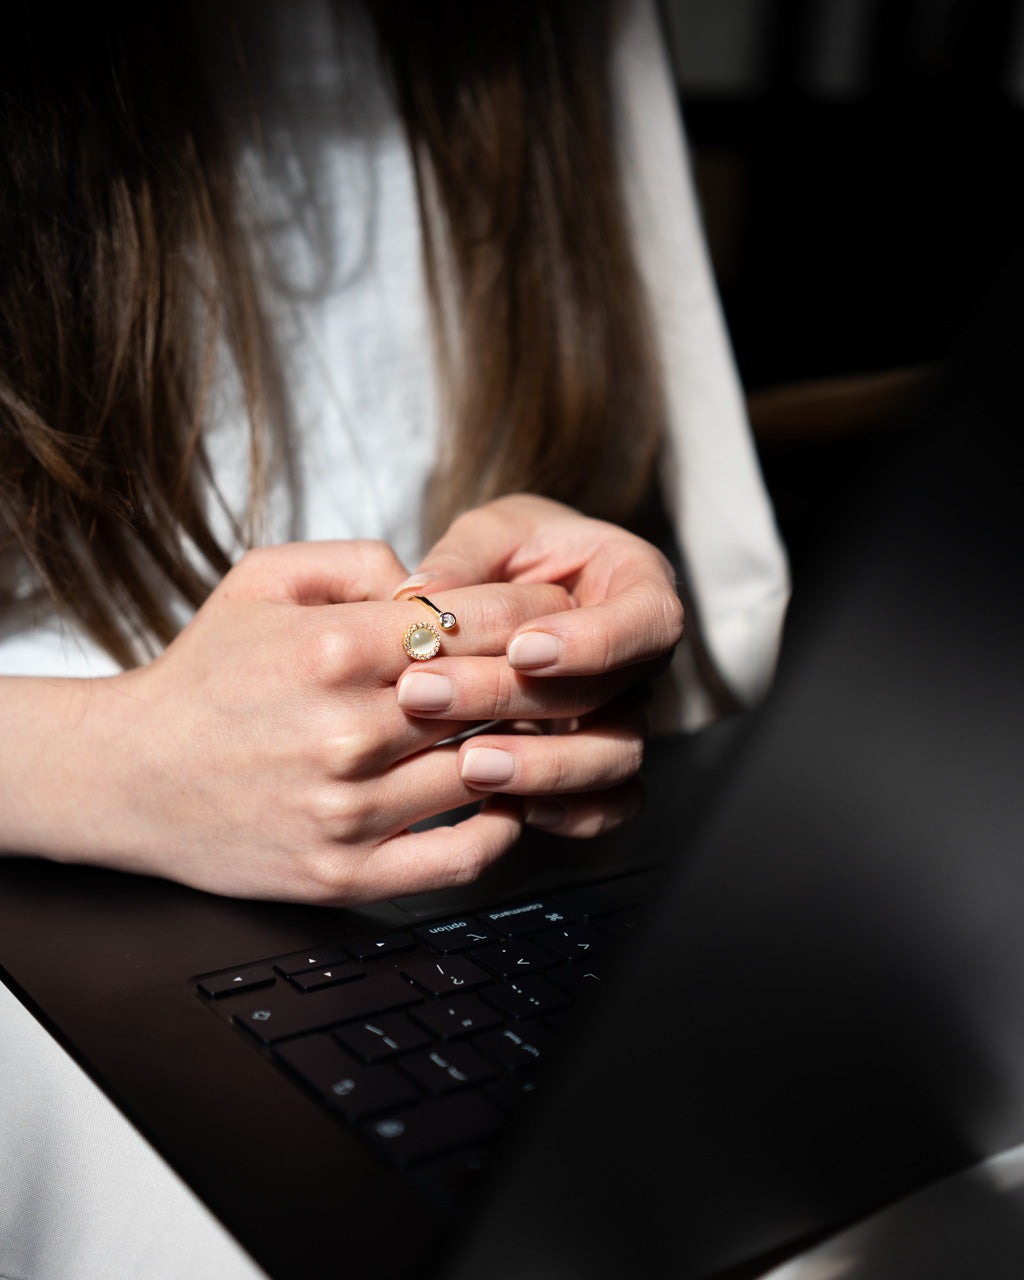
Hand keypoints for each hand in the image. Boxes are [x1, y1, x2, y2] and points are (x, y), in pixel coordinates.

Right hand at [1, 541, 571, 903]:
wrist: (125, 776)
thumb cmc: (200, 675)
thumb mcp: (259, 580)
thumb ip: (356, 560)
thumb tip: (437, 581)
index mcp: (330, 649)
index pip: (471, 624)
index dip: (529, 617)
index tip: (560, 616)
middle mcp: (344, 731)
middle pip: (488, 698)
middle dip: (542, 678)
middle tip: (575, 670)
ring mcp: (346, 810)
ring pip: (484, 772)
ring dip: (528, 750)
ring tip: (548, 731)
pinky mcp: (344, 874)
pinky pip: (459, 858)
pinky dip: (501, 830)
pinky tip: (505, 802)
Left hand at [392, 495, 684, 836]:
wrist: (531, 586)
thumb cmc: (520, 551)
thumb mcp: (494, 531)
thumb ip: (465, 557)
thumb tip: (420, 597)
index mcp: (637, 584)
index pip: (646, 621)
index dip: (591, 641)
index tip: (520, 648)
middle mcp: (642, 657)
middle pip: (606, 695)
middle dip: (512, 698)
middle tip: (425, 693)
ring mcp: (629, 713)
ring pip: (613, 758)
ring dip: (539, 766)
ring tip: (466, 764)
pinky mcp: (604, 760)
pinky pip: (614, 804)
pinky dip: (570, 815)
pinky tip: (507, 808)